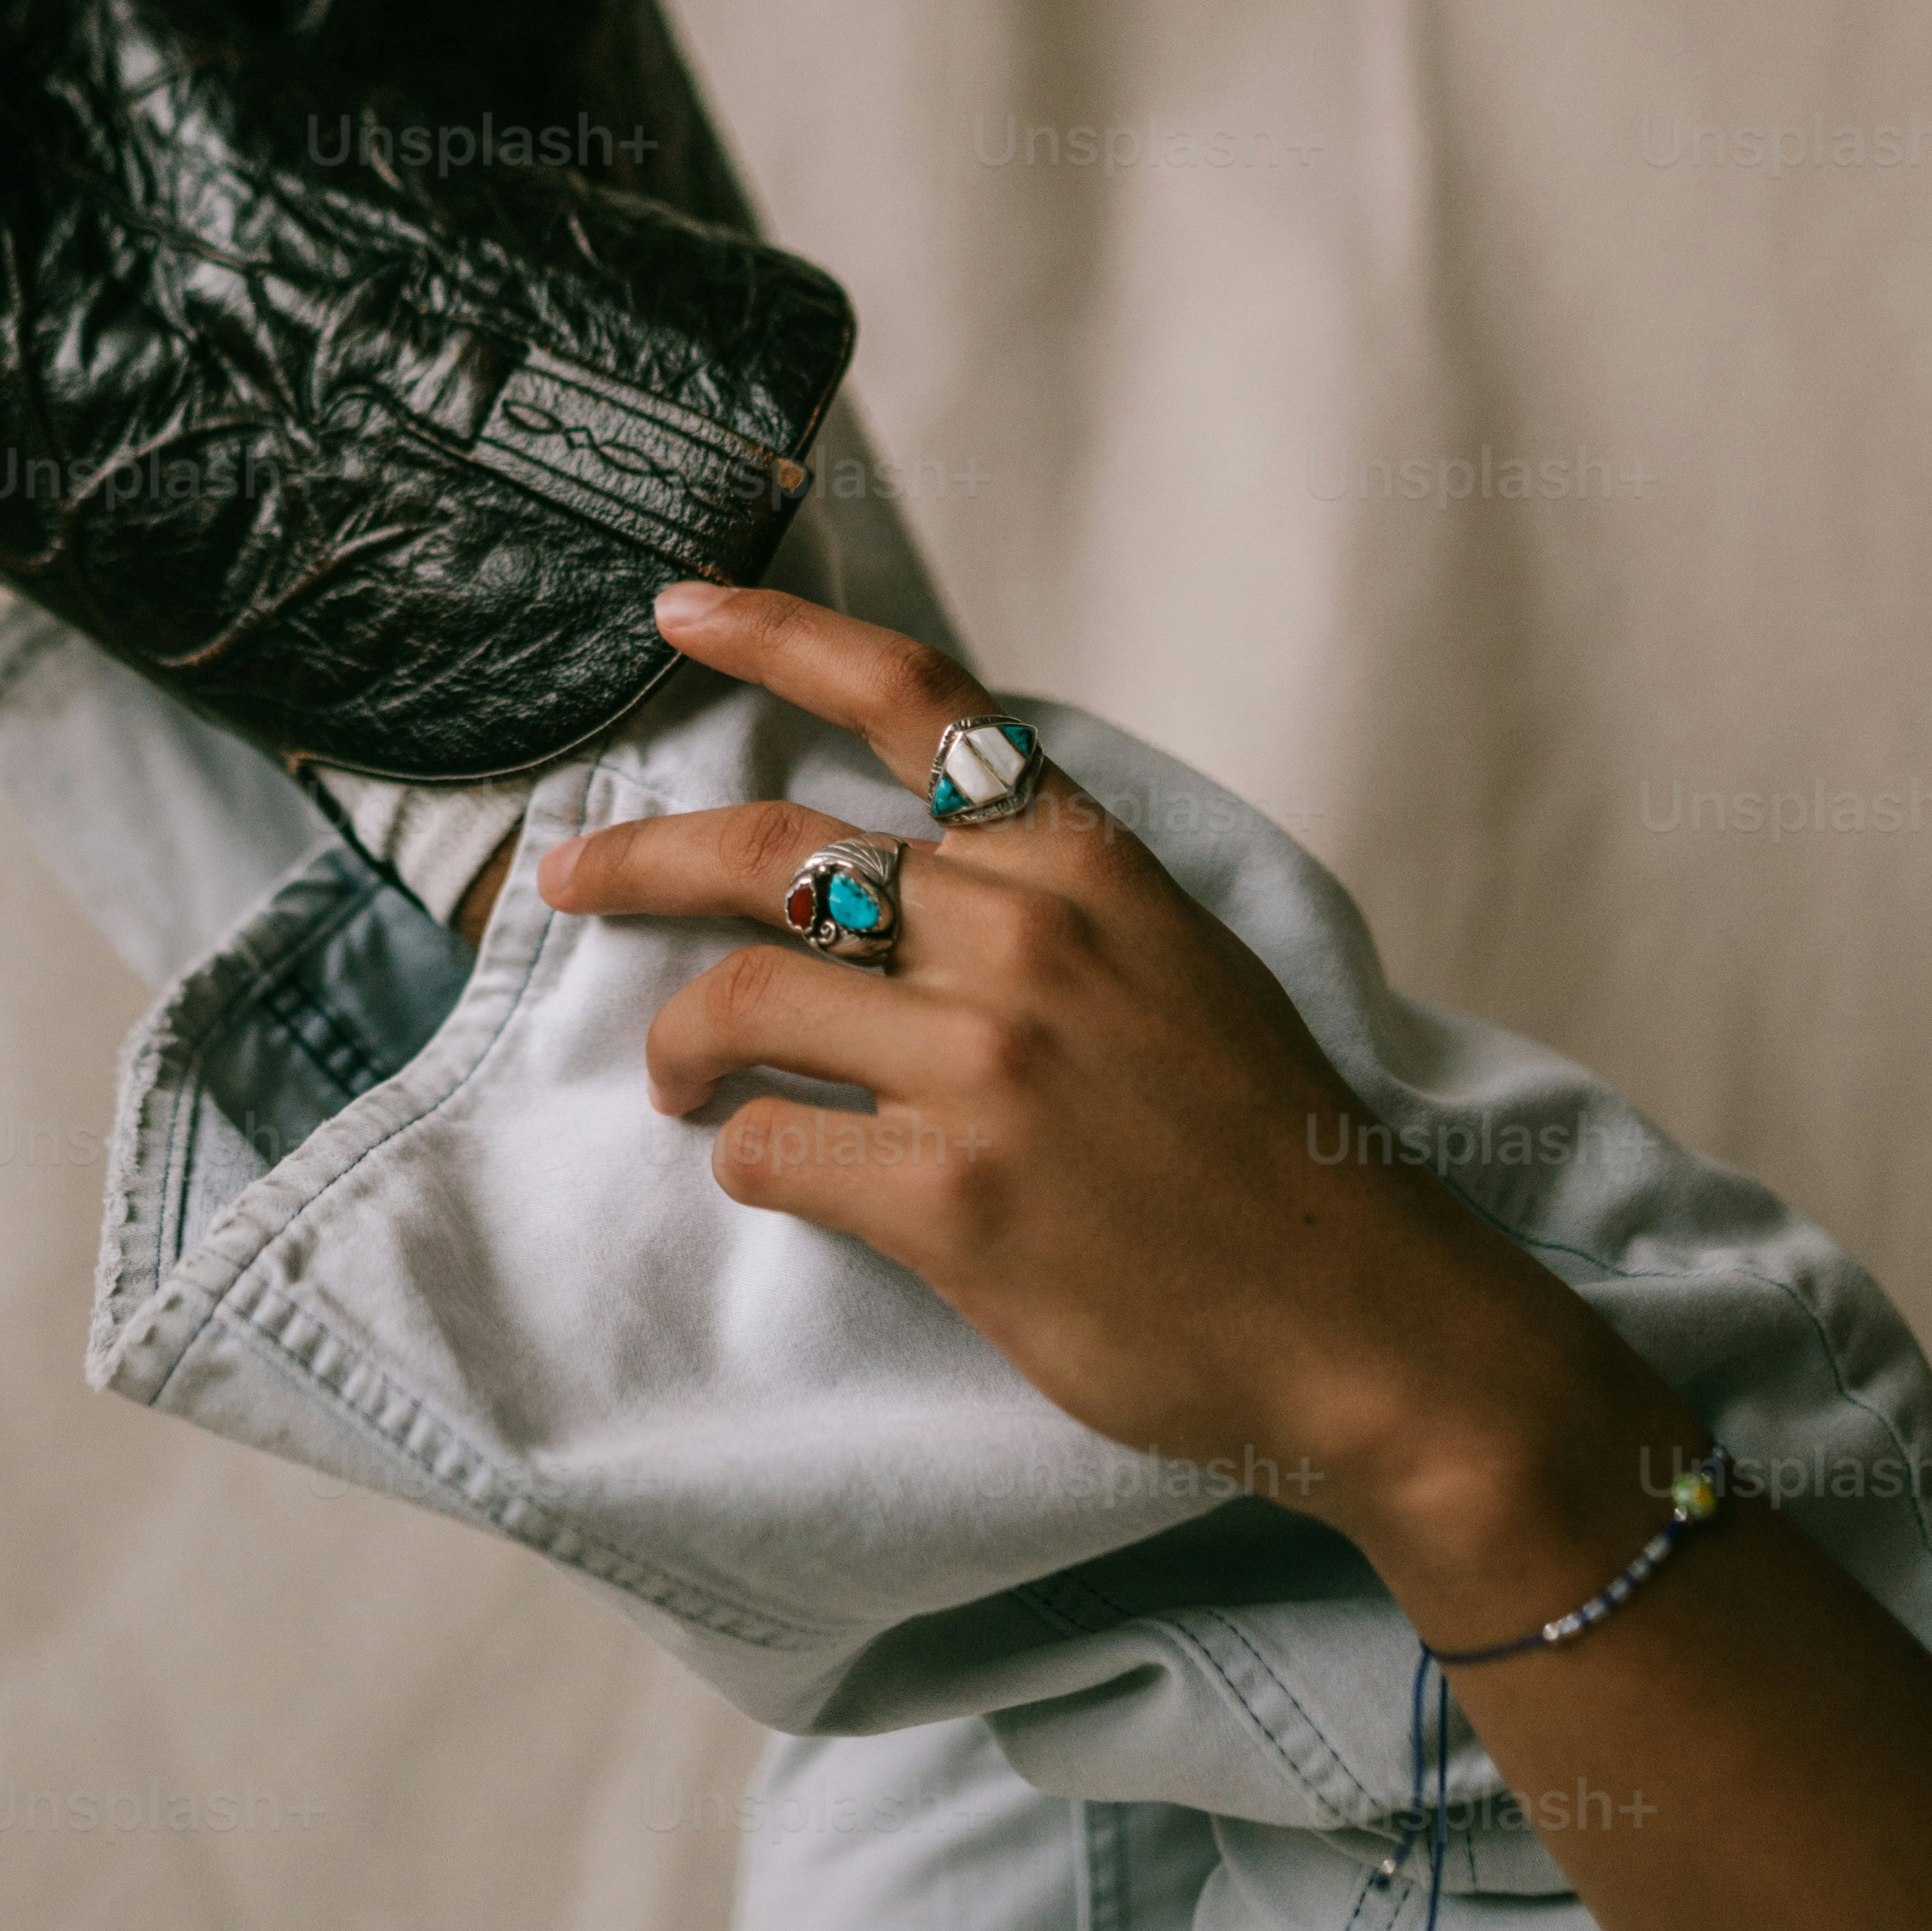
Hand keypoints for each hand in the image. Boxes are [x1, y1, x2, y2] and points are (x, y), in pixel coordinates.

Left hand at [537, 578, 1677, 1618]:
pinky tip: (781, 1173)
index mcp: (1085, 863)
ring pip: (741, 1005)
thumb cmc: (1262, 1149)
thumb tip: (903, 874)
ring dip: (679, 1046)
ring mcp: (983, 1065)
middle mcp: (1024, 938)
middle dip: (635, 856)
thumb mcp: (1178, 961)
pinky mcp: (950, 1194)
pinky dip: (751, 1160)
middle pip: (770, 852)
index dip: (775, 635)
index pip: (913, 698)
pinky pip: (771, 1151)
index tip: (674, 611)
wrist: (1364, 1319)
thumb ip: (1051, 898)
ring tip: (679, 1081)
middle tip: (567, 877)